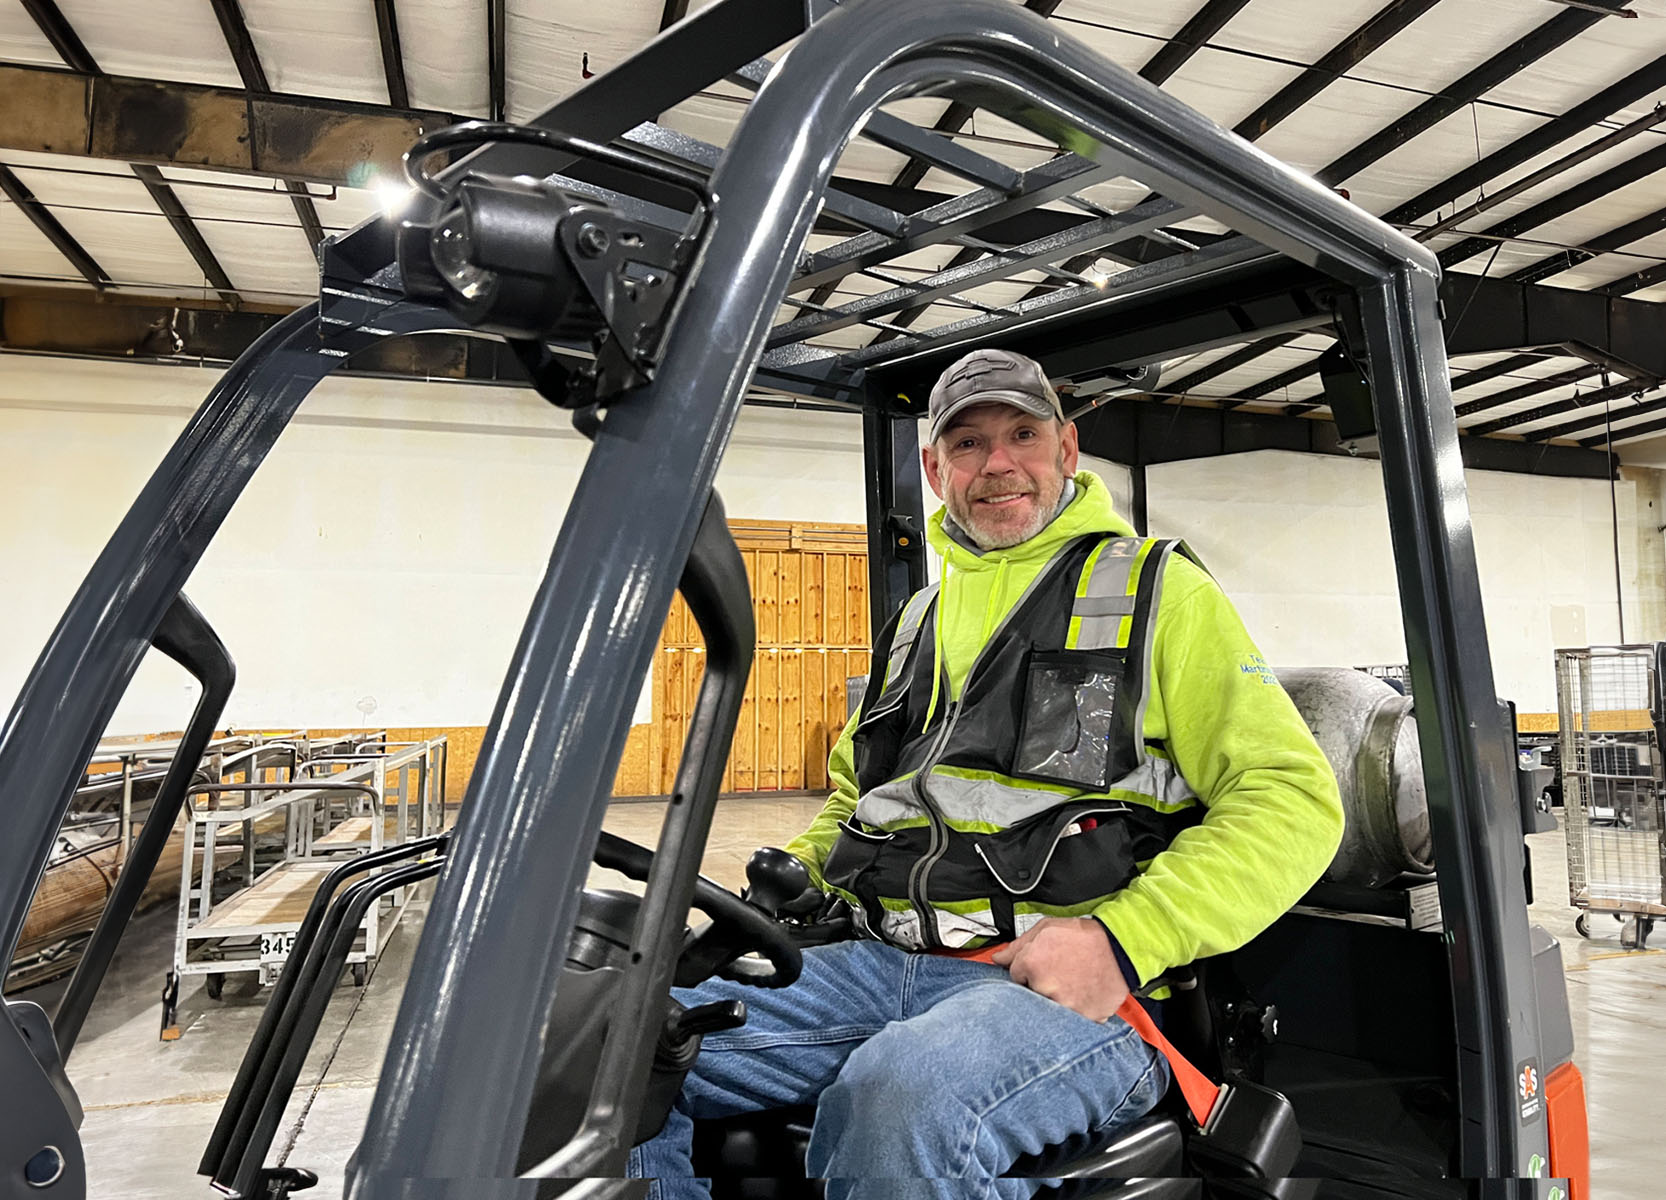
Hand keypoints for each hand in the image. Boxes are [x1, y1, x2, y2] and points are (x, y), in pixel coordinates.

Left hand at [990, 917, 1129, 1021]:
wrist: (1120, 947)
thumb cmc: (1084, 936)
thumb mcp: (1046, 928)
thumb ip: (1017, 946)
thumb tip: (996, 959)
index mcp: (1031, 963)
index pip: (1014, 976)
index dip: (1028, 970)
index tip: (1043, 966)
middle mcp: (1044, 987)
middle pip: (1030, 995)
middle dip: (1040, 987)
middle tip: (1059, 974)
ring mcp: (1064, 1005)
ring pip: (1049, 1010)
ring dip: (1057, 1000)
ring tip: (1073, 983)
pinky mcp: (1083, 1018)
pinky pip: (1071, 1021)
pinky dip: (1075, 1010)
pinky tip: (1083, 994)